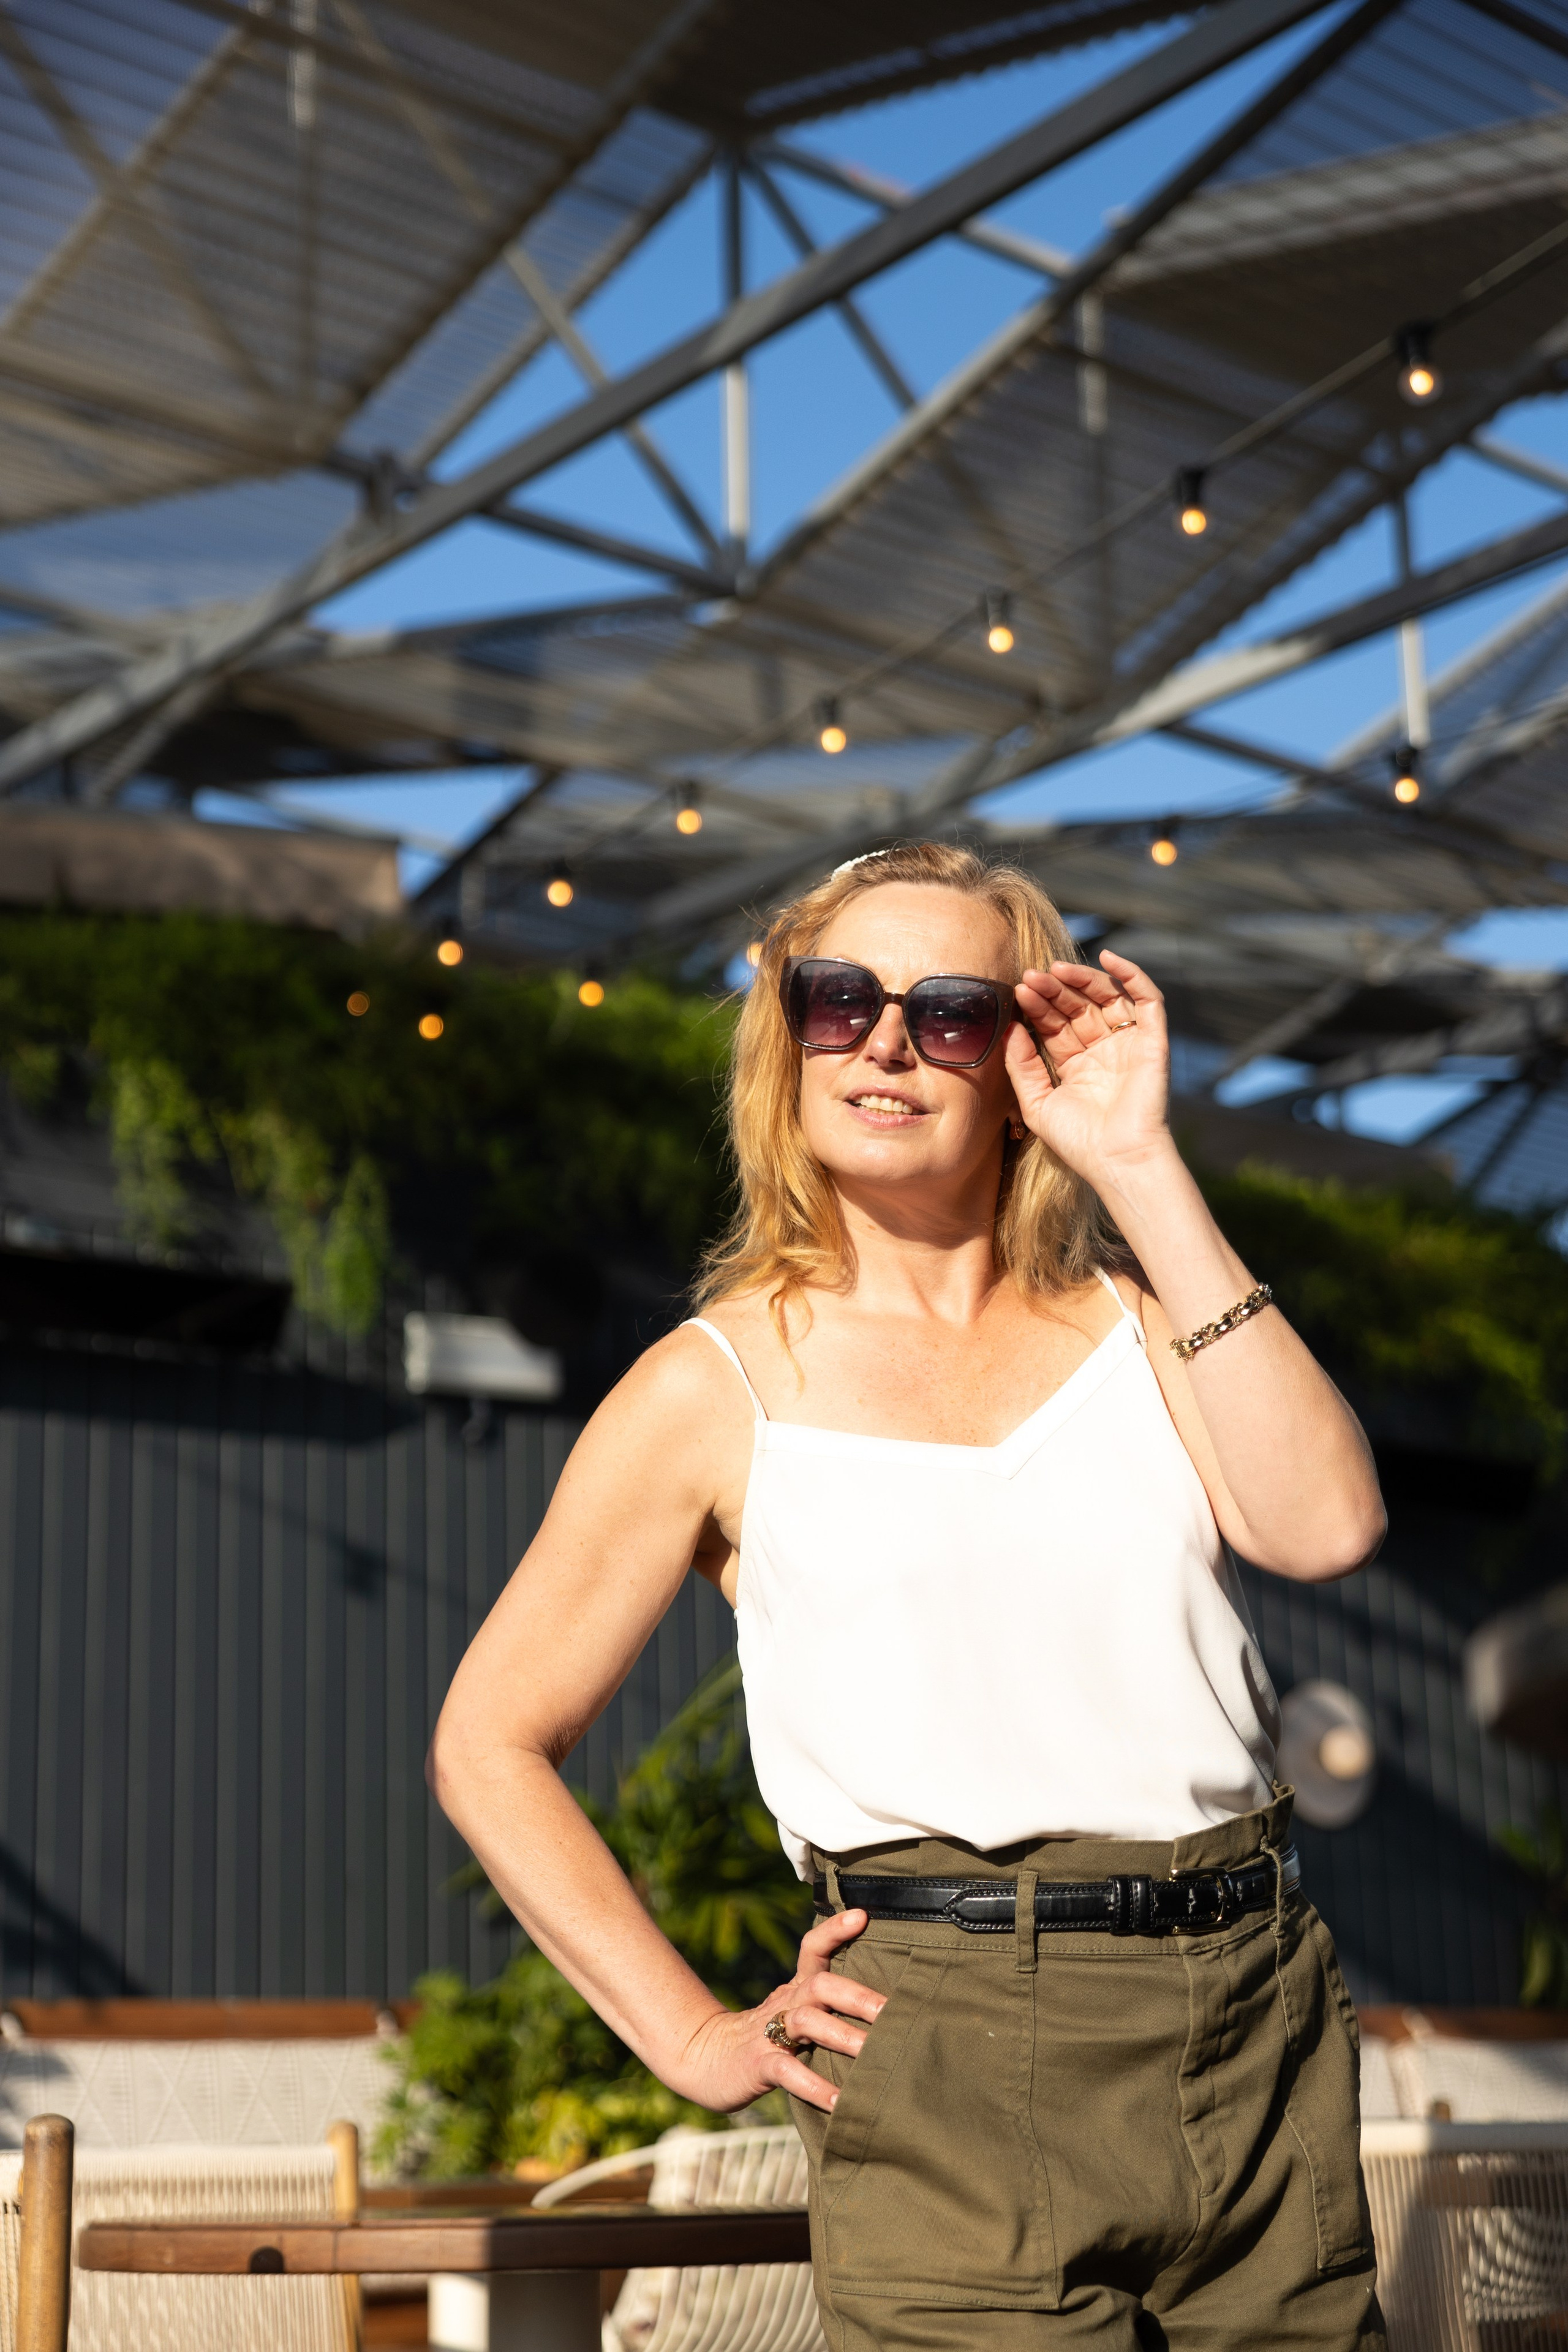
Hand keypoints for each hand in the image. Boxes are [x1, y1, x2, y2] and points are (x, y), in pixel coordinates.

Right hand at [676, 1908, 881, 2114]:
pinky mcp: (758, 2065)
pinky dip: (813, 2086)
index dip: (834, 1930)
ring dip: (842, 2037)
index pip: (812, 1948)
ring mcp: (769, 2033)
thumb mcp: (793, 2010)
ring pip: (806, 2022)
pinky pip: (787, 2071)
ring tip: (873, 2055)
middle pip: (820, 1985)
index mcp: (796, 1988)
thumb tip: (887, 2007)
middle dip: (857, 1996)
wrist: (707, 2059)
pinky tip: (839, 2103)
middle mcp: (785, 2004)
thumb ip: (827, 2004)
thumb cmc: (766, 2036)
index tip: (862, 1916)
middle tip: (891, 2012)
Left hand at [1005, 949, 1173, 1187]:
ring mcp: (1129, 1043)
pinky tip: (1109, 957)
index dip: (1038, 1006)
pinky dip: (1133, 974)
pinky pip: (1148, 999)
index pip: (1055, 1024)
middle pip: (1078, 1006)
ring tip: (1056, 970)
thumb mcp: (1036, 1103)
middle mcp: (1103, 1050)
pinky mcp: (1154, 1040)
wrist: (1118, 1161)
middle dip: (1054, 990)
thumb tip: (1011, 1029)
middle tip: (1032, 977)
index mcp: (1076, 1064)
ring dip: (1084, 979)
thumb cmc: (1079, 1142)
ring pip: (1108, 996)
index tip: (1017, 990)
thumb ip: (1022, 1066)